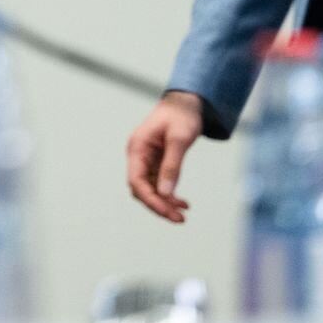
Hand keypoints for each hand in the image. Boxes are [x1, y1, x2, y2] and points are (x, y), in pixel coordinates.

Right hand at [126, 91, 203, 221]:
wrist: (186, 103)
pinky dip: (169, 194)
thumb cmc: (182, 116)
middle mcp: (138, 155)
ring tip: (183, 213)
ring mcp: (146, 160)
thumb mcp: (180, 139)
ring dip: (165, 203)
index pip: (136, 181)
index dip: (150, 200)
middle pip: (141, 189)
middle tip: (180, 219)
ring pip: (150, 189)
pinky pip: (158, 184)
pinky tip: (183, 203)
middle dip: (159, 205)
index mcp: (137, 147)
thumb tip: (166, 194)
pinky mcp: (155, 163)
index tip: (168, 212)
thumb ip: (172, 165)